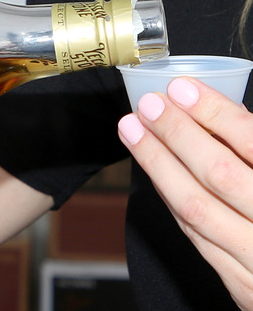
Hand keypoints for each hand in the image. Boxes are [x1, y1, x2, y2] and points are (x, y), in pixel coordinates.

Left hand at [118, 77, 252, 308]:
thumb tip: (223, 114)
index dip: (215, 113)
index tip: (182, 89)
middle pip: (219, 174)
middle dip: (178, 135)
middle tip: (148, 106)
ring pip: (197, 208)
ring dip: (158, 164)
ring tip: (133, 131)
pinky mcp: (244, 286)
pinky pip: (197, 236)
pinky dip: (172, 200)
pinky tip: (155, 172)